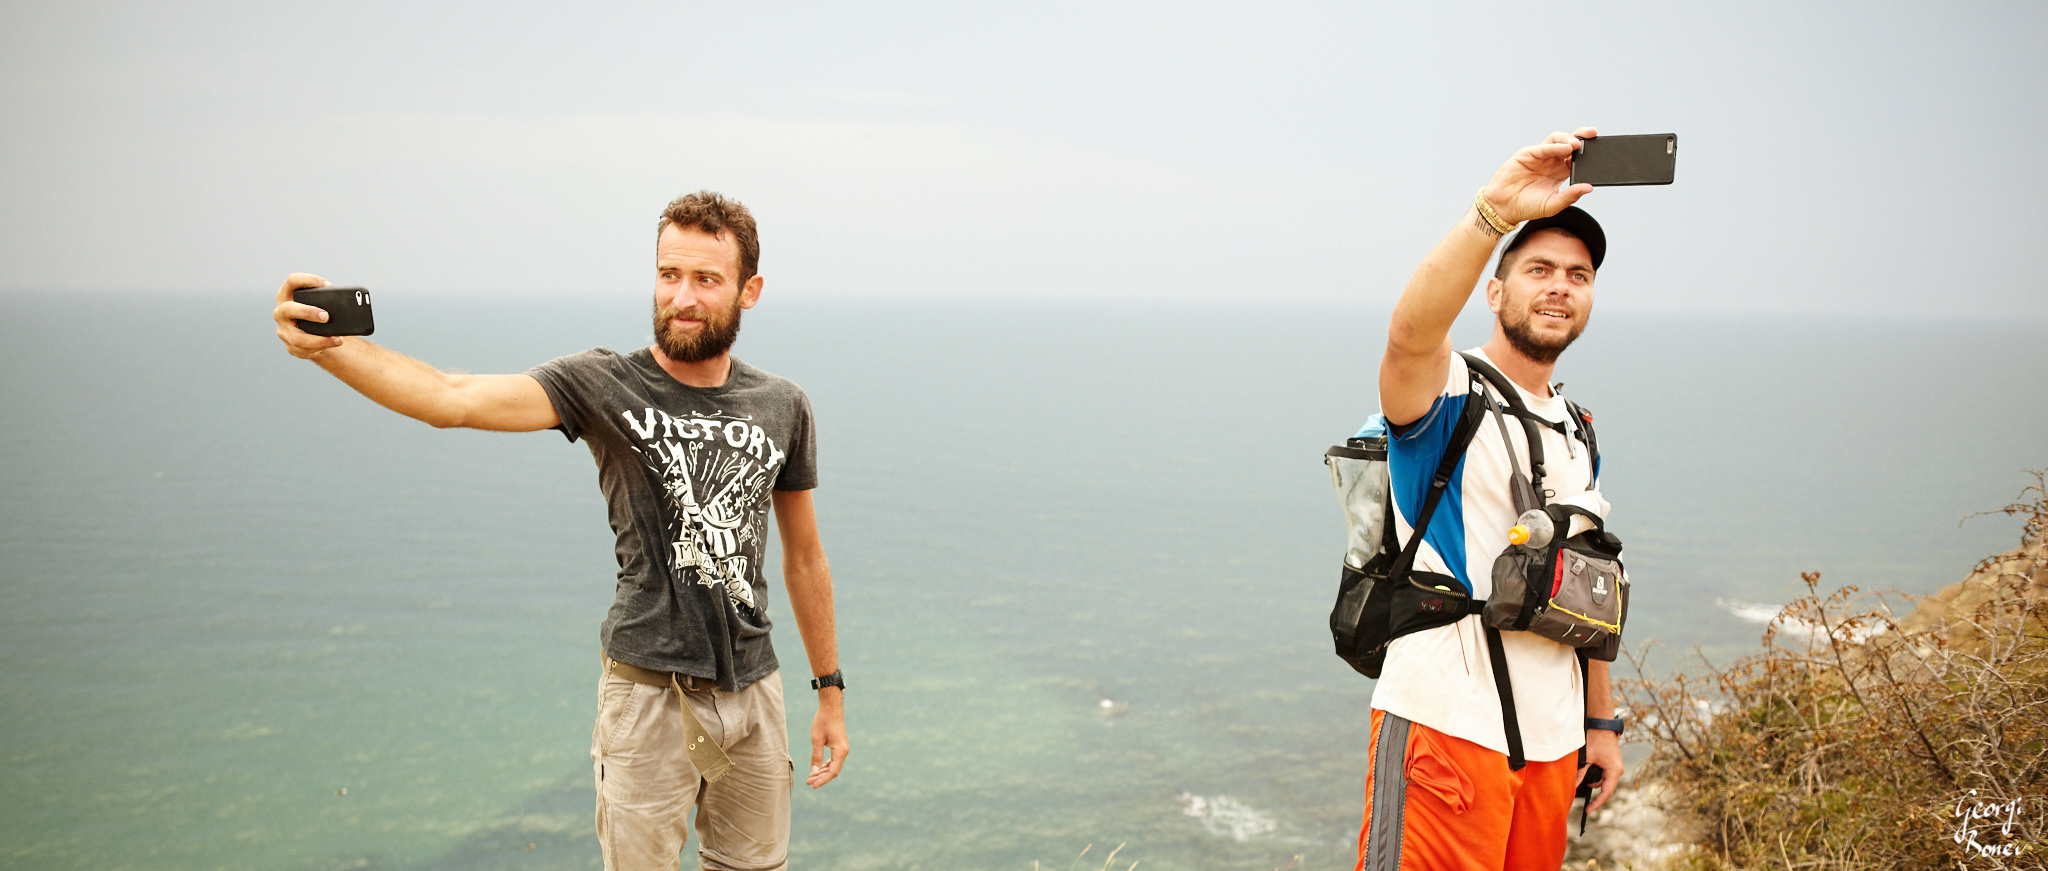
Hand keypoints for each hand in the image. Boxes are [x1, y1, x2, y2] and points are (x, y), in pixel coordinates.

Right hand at [273, 273, 344, 358]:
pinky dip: (321, 348)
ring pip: (297, 337)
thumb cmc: (317, 313)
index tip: (328, 285)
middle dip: (307, 312)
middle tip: (326, 316)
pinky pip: (304, 350)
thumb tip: (349, 303)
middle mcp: (281, 312)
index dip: (308, 280)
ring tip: (338, 339)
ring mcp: (284, 330)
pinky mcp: (290, 346)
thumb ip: (326, 300)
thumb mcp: (318, 304)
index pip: (292, 281)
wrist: (312, 335)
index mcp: (287, 296)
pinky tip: (333, 344)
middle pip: (288, 309)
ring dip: (319, 340)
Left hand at [807, 689, 847, 787]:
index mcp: (840, 751)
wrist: (831, 707)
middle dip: (821, 777)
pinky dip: (825, 766)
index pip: (833, 771)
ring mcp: (842, 749)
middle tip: (808, 782)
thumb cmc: (823, 721)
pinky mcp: (839, 746)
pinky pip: (833, 760)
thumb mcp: (816, 739)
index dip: (823, 780)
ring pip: (833, 766)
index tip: (813, 785)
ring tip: (810, 777)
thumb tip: (813, 772)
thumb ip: (816, 756)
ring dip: (822, 772)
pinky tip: (816, 769)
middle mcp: (843, 751)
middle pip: (833, 770)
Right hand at [1482, 127, 1598, 224]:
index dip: (1589, 152)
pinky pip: (1544, 147)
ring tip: (1577, 144)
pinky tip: (1565, 148)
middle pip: (1570, 143)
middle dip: (1582, 136)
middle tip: (1594, 134)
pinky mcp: (1528, 154)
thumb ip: (1570, 196)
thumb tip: (1589, 187)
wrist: (1504, 208)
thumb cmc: (1528, 207)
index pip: (1578, 157)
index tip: (1601, 150)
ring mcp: (1540, 156)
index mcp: (1560, 172)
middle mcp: (1552, 161)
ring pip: (1557, 140)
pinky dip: (1555, 146)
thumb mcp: (1553, 205)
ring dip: (1569, 138)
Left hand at [1579, 727, 1623, 812]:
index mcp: (1614, 771)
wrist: (1601, 723)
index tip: (1587, 811)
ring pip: (1602, 780)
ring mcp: (1615, 766)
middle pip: (1603, 787)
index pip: (1606, 793)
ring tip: (1579, 776)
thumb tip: (1571, 787)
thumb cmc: (1595, 739)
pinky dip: (1593, 774)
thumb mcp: (1586, 758)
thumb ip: (1580, 774)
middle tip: (1577, 791)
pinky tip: (1584, 771)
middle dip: (1591, 789)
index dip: (1597, 803)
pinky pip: (1602, 773)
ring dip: (1591, 780)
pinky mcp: (1611, 762)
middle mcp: (1617, 770)